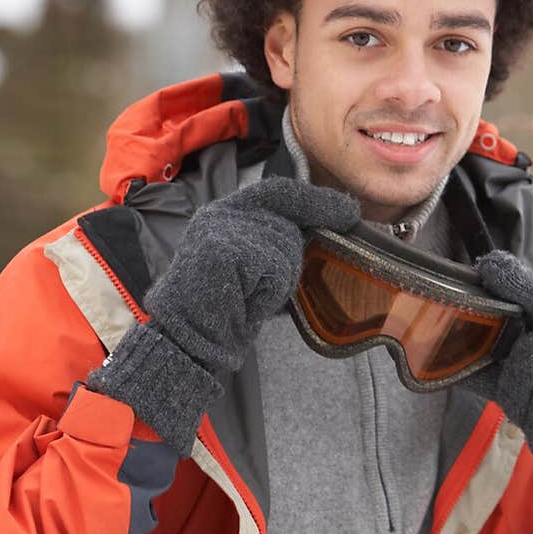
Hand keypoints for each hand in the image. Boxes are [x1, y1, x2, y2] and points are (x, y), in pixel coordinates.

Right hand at [87, 176, 358, 454]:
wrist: (185, 341)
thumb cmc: (219, 312)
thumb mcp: (248, 267)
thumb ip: (271, 241)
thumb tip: (322, 230)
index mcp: (223, 213)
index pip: (277, 192)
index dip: (315, 201)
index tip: (348, 211)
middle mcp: (220, 214)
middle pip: (287, 225)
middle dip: (287, 261)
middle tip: (257, 290)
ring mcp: (222, 229)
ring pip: (285, 248)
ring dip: (277, 282)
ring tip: (246, 298)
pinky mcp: (227, 250)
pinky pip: (276, 268)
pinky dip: (269, 292)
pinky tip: (245, 302)